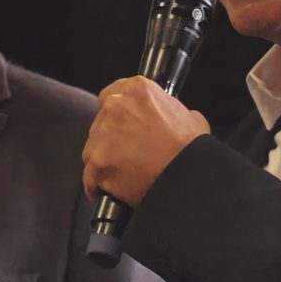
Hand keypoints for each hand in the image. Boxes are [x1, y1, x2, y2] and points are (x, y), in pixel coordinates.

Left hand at [82, 77, 208, 206]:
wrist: (188, 175)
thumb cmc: (192, 148)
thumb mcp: (189, 116)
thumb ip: (170, 111)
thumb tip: (169, 117)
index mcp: (137, 90)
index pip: (110, 95)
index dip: (114, 114)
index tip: (119, 125)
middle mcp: (115, 108)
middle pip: (99, 125)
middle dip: (109, 139)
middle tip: (126, 154)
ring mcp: (104, 136)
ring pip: (92, 149)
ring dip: (102, 160)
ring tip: (120, 174)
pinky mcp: (98, 163)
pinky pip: (89, 176)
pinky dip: (96, 185)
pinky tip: (105, 191)